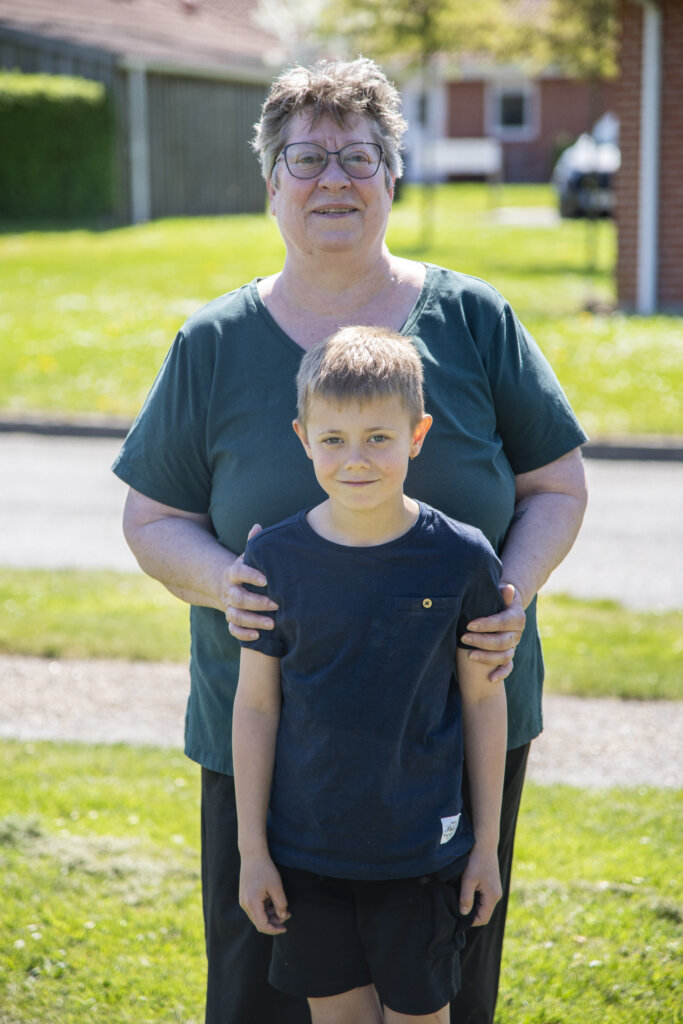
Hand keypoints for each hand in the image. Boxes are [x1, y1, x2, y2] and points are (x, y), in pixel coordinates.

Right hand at [224, 524, 277, 640]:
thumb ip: (253, 543)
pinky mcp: (230, 619)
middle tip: (276, 605)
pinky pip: (233, 629)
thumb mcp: (247, 556)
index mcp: (233, 572)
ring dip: (253, 621)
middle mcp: (229, 590)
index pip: (239, 573)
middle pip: (238, 598)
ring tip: (272, 624)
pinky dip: (243, 634)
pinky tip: (258, 635)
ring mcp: (229, 606)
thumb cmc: (246, 569)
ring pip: (236, 616)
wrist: (226, 584)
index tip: (266, 580)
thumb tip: (258, 526)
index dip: (250, 576)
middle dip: (257, 603)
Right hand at [239, 854, 289, 934]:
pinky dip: (265, 909)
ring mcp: (243, 900)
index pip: (262, 925)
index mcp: (252, 903)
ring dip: (270, 915)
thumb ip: (281, 904)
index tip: (285, 928)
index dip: (274, 929)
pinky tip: (273, 902)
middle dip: (274, 922)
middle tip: (288, 914)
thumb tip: (283, 917)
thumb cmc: (265, 869)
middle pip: (259, 922)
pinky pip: (255, 908)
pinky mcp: (245, 896)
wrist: (253, 855)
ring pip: (258, 915)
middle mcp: (245, 904)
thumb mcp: (277, 887)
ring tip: (282, 908)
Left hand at [459, 844, 501, 926]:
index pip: (483, 919)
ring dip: (472, 905)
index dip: (471, 921)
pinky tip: (465, 892)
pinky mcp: (491, 883)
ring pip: (483, 905)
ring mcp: (494, 889)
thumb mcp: (468, 879)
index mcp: (492, 896)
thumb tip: (464, 913)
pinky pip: (483, 897)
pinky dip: (475, 898)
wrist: (484, 843)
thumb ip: (466, 897)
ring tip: (459, 901)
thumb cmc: (476, 860)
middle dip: (471, 914)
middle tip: (456, 910)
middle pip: (483, 913)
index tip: (457, 918)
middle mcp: (496, 895)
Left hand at [461, 583, 525, 682]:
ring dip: (487, 657)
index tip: (469, 625)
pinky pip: (508, 667)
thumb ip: (500, 592)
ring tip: (469, 655)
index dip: (487, 624)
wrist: (502, 607)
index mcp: (517, 617)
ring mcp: (513, 646)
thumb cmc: (495, 598)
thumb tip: (507, 588)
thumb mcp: (497, 593)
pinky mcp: (508, 655)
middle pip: (503, 641)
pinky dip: (501, 673)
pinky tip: (490, 679)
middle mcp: (517, 633)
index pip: (503, 622)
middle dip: (482, 641)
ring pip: (504, 655)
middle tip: (463, 638)